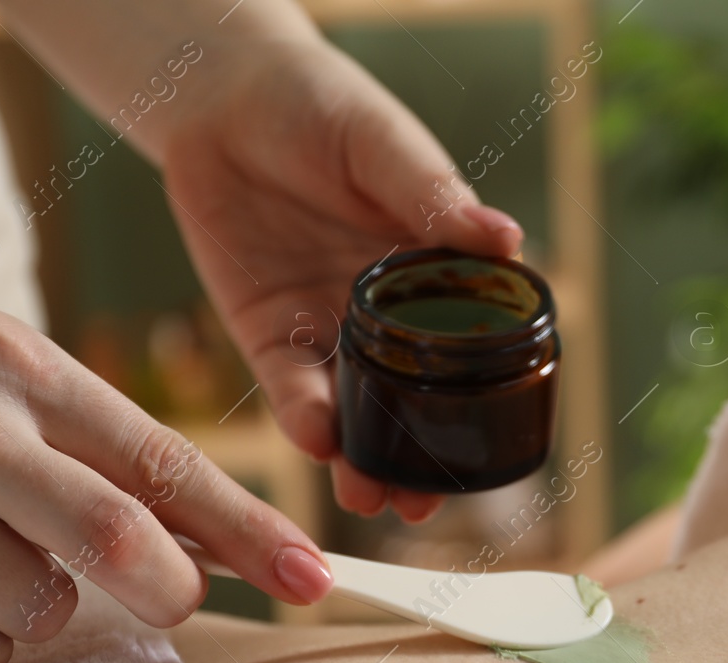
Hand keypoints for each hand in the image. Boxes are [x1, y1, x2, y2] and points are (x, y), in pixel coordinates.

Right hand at [0, 290, 332, 662]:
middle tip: (171, 596)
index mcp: (16, 360)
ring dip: (37, 604)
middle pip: (118, 539)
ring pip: (41, 611)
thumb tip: (212, 543)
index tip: (315, 578)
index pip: (162, 460)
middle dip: (172, 588)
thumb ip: (93, 448)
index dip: (251, 529)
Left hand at [160, 34, 523, 520]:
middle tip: (421, 502)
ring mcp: (325, 326)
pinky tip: (317, 437)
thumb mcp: (382, 147)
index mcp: (432, 272)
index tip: (489, 453)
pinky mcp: (265, 332)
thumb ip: (433, 197)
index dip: (480, 407)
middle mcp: (384, 313)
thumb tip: (506, 241)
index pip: (469, 352)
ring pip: (351, 408)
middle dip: (416, 457)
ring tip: (370, 493)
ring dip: (360, 454)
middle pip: (410, 400)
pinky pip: (287, 384)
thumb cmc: (317, 105)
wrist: (220, 95)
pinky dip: (303, 413)